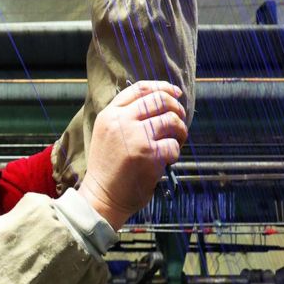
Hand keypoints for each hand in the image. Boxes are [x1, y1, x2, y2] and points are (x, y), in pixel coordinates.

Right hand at [78, 81, 187, 229]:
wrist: (102, 196)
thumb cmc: (109, 167)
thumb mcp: (107, 133)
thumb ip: (125, 116)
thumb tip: (161, 99)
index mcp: (110, 114)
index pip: (140, 88)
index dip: (162, 87)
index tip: (176, 93)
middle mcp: (121, 121)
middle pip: (160, 99)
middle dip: (177, 108)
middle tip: (179, 122)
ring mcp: (136, 137)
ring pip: (171, 120)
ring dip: (180, 130)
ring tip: (175, 141)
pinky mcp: (149, 155)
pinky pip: (173, 145)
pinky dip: (176, 152)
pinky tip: (168, 159)